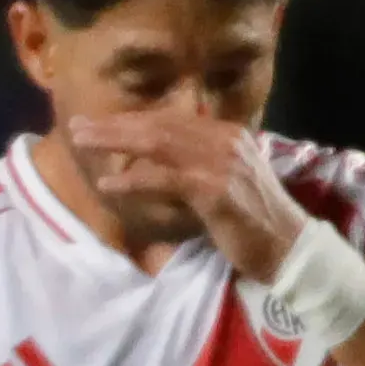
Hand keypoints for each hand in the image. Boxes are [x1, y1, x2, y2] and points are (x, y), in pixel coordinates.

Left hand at [64, 108, 308, 278]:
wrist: (286, 246)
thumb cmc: (249, 218)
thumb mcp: (221, 180)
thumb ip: (192, 164)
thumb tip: (148, 159)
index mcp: (226, 133)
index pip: (170, 119)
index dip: (131, 119)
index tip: (97, 122)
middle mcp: (225, 140)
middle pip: (159, 125)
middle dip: (115, 125)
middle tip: (78, 126)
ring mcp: (222, 162)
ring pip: (158, 144)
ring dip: (115, 142)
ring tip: (82, 143)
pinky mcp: (216, 190)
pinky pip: (165, 179)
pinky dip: (134, 179)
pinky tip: (108, 184)